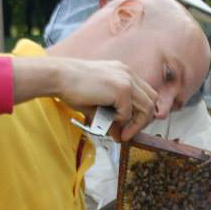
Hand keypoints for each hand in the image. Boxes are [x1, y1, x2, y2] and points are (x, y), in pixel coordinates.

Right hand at [12, 57, 157, 139]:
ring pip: (146, 108)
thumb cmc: (73, 89)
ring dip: (136, 125)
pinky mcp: (121, 89)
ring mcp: (126, 80)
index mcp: (123, 73)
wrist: (59, 77)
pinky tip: (105, 118)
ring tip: (122, 134)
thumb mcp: (98, 104)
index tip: (132, 126)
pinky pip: (128, 113)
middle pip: (152, 100)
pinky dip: (119, 120)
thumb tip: (120, 136)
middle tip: (129, 133)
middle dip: (144, 120)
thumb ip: (112, 118)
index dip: (142, 112)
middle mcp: (128, 74)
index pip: (145, 94)